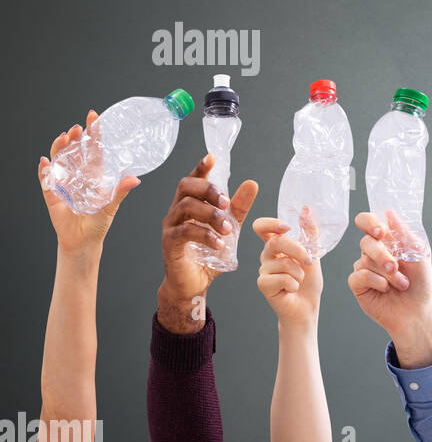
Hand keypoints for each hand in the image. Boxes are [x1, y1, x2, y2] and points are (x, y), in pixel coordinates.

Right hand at [37, 111, 139, 257]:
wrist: (83, 240)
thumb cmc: (98, 223)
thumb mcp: (111, 206)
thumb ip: (120, 191)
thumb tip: (135, 179)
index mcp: (94, 175)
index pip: (93, 149)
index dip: (93, 134)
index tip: (94, 117)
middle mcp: (78, 175)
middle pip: (74, 150)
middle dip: (74, 137)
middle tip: (77, 127)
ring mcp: (63, 182)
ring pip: (59, 159)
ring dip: (60, 148)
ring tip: (64, 137)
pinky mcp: (52, 193)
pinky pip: (45, 178)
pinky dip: (44, 170)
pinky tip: (44, 162)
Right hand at [157, 155, 257, 333]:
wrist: (194, 283)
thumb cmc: (209, 254)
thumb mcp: (230, 228)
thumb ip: (239, 208)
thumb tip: (252, 183)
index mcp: (190, 204)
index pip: (192, 180)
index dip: (201, 167)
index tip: (212, 157)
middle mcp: (176, 211)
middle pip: (186, 187)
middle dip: (208, 190)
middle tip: (226, 202)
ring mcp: (170, 226)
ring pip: (186, 207)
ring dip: (210, 215)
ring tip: (228, 229)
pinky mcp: (169, 243)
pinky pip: (184, 232)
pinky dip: (204, 235)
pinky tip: (218, 243)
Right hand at [253, 213, 322, 328]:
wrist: (307, 307)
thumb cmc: (308, 282)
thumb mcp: (313, 254)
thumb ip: (309, 233)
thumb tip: (306, 209)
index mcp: (276, 246)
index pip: (262, 227)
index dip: (271, 224)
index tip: (287, 227)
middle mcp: (266, 256)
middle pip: (276, 242)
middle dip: (297, 250)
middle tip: (309, 262)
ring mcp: (263, 270)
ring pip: (284, 263)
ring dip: (299, 273)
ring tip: (298, 281)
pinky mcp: (263, 284)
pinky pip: (283, 278)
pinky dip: (294, 284)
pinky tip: (291, 290)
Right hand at [349, 211, 431, 368]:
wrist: (416, 310)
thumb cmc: (419, 282)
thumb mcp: (419, 255)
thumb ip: (405, 234)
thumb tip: (390, 213)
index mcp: (386, 240)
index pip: (368, 221)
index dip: (369, 222)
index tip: (381, 231)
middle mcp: (372, 251)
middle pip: (366, 242)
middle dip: (383, 255)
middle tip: (396, 267)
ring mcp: (363, 267)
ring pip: (365, 260)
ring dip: (387, 273)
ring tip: (402, 283)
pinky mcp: (357, 283)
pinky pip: (359, 275)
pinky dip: (376, 281)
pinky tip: (386, 289)